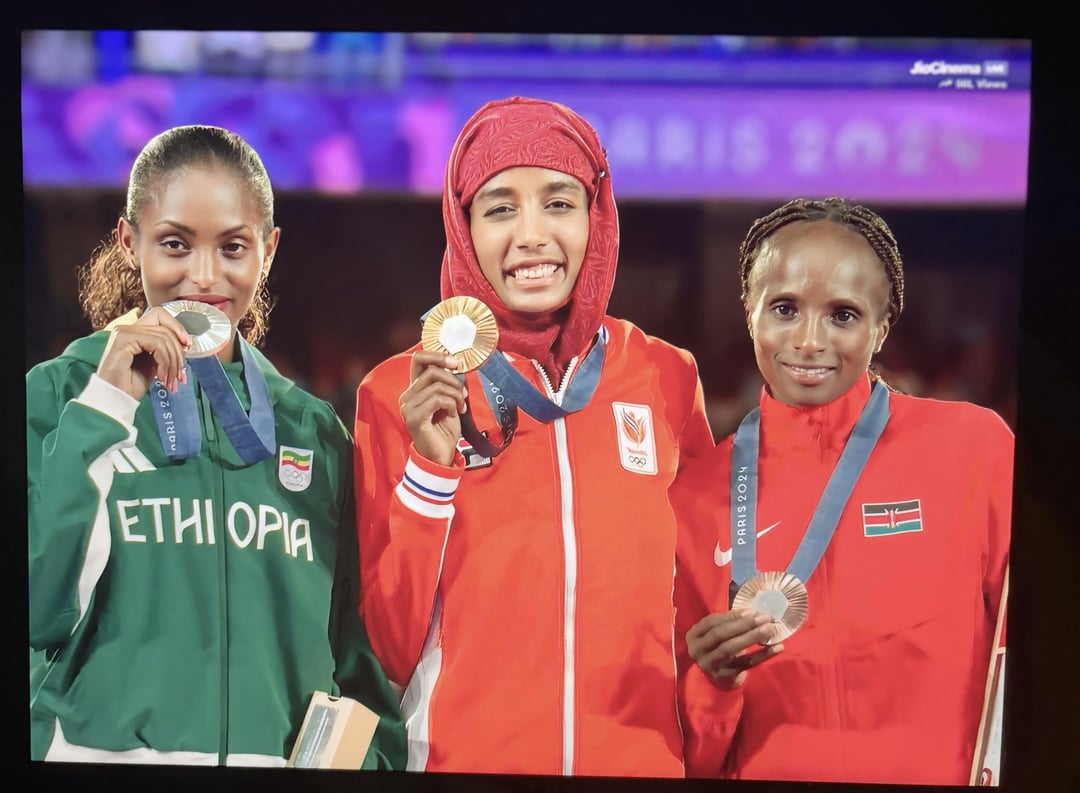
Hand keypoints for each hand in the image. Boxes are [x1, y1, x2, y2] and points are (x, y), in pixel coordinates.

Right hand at [97, 306, 191, 399]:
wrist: (115, 400)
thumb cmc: (131, 384)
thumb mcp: (155, 363)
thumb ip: (165, 349)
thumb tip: (185, 342)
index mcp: (135, 331)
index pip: (161, 315)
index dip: (177, 327)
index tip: (188, 346)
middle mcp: (127, 328)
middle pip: (166, 328)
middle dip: (178, 354)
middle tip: (179, 375)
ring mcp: (124, 332)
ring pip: (164, 337)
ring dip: (172, 362)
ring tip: (170, 380)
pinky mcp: (123, 340)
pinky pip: (156, 343)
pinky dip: (164, 361)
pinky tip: (161, 376)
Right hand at [400, 351, 467, 466]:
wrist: (440, 456)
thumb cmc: (444, 430)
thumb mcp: (448, 402)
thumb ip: (446, 384)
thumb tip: (455, 365)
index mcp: (414, 389)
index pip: (419, 359)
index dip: (438, 356)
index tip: (456, 362)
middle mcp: (407, 395)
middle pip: (432, 371)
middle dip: (454, 381)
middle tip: (464, 396)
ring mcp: (408, 406)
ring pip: (437, 385)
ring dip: (456, 395)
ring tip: (460, 407)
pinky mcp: (414, 417)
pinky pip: (437, 399)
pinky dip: (451, 404)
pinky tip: (453, 414)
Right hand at [687, 610, 784, 688]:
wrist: (718, 679)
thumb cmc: (718, 648)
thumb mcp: (716, 634)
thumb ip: (728, 623)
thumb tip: (755, 611)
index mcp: (693, 636)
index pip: (711, 622)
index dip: (731, 616)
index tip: (752, 611)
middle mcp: (698, 650)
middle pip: (720, 634)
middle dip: (743, 624)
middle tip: (764, 618)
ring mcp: (710, 665)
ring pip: (731, 648)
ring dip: (751, 637)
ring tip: (769, 629)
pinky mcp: (725, 676)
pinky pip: (746, 664)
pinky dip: (762, 655)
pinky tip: (776, 648)